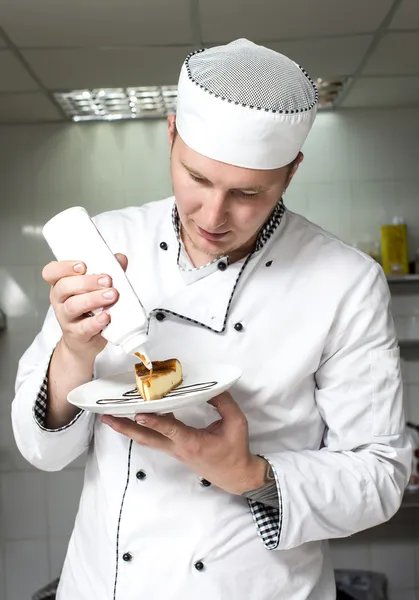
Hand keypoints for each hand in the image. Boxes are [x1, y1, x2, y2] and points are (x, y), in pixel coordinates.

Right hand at [42, 253, 127, 360]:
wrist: (86, 341)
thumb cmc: (91, 309)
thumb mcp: (96, 289)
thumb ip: (108, 271)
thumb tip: (120, 258)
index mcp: (61, 285)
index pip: (51, 272)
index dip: (64, 267)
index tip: (83, 265)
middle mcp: (60, 300)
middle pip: (64, 287)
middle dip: (86, 282)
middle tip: (107, 280)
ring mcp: (66, 318)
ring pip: (73, 306)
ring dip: (93, 299)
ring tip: (112, 295)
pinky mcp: (77, 334)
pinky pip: (84, 327)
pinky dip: (96, 321)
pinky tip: (107, 316)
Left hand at [101, 392, 265, 494]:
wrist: (235, 475)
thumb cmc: (235, 450)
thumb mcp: (236, 423)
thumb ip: (223, 402)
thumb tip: (210, 386)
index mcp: (192, 442)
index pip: (171, 430)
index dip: (155, 422)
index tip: (138, 415)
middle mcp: (178, 448)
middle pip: (146, 438)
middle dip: (125, 428)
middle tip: (106, 417)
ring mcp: (173, 450)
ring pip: (147, 440)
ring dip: (128, 429)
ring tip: (110, 418)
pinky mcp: (174, 449)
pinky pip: (154, 438)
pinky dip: (142, 428)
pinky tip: (134, 417)